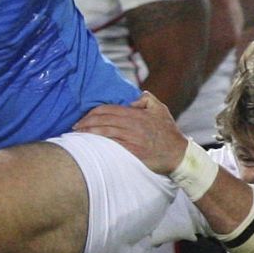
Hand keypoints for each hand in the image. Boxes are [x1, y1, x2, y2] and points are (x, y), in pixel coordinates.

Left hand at [74, 91, 189, 172]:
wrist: (178, 154)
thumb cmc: (169, 133)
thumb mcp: (161, 109)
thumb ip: (147, 99)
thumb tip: (132, 99)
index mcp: (136, 113)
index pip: (108, 109)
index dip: (92, 113)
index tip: (83, 118)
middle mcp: (133, 124)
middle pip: (103, 119)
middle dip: (86, 122)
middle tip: (75, 127)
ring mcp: (133, 138)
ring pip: (105, 131)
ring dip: (88, 132)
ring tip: (78, 134)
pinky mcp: (133, 151)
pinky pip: (112, 144)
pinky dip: (99, 143)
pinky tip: (90, 144)